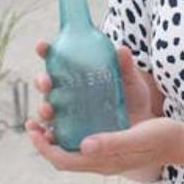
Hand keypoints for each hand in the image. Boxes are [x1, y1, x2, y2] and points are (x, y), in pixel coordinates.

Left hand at [25, 40, 171, 177]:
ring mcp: (104, 152)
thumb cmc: (161, 138)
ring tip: (49, 110)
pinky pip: (83, 138)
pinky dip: (72, 125)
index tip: (33, 128)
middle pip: (63, 154)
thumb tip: (83, 145)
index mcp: (103, 162)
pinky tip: (72, 108)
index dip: (44, 147)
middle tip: (36, 117)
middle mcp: (99, 159)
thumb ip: (112, 142)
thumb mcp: (138, 137)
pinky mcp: (110, 141)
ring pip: (71, 145)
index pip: (63, 160)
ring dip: (57, 130)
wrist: (180, 141)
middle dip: (45, 138)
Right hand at [28, 41, 156, 125]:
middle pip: (47, 85)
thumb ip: (125, 67)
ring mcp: (68, 114)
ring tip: (48, 110)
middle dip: (41, 82)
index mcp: (77, 74)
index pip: (57, 60)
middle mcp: (67, 93)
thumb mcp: (131, 82)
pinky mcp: (70, 134)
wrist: (142, 128)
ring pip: (48, 110)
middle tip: (46, 82)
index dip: (46, 52)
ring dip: (43, 109)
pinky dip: (44, 136)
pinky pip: (52, 136)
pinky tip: (44, 135)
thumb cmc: (132, 100)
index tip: (42, 46)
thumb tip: (123, 50)